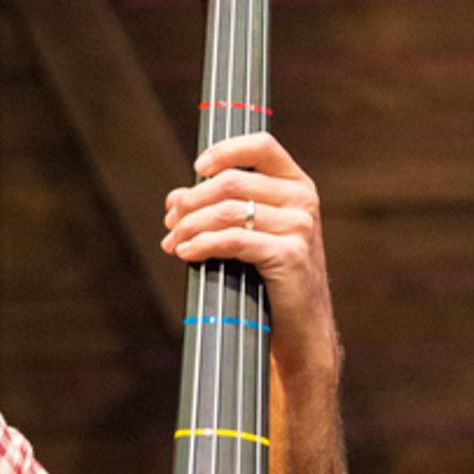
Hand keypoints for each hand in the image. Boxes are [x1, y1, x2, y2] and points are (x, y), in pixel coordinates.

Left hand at [161, 131, 338, 389]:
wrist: (300, 328)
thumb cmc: (271, 280)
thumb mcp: (253, 234)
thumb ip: (223, 209)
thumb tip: (174, 198)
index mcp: (296, 185)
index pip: (261, 146)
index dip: (224, 151)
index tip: (197, 167)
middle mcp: (302, 199)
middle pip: (233, 181)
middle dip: (192, 200)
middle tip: (170, 222)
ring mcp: (300, 226)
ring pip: (227, 211)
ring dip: (190, 225)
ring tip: (172, 242)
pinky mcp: (290, 255)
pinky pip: (233, 240)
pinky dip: (202, 244)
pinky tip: (185, 253)